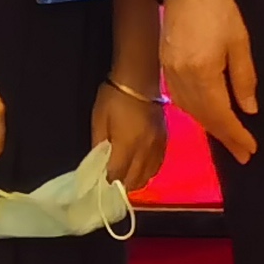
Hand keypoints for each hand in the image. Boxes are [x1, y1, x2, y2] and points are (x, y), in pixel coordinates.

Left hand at [93, 74, 167, 191]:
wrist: (139, 79)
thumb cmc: (114, 98)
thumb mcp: (99, 120)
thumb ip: (98, 144)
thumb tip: (99, 161)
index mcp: (127, 145)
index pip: (117, 174)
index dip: (108, 180)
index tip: (102, 181)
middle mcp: (145, 150)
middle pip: (135, 180)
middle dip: (123, 184)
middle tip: (114, 181)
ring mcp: (158, 146)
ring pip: (149, 175)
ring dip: (137, 180)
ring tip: (127, 177)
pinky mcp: (165, 140)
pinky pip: (159, 165)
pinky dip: (149, 171)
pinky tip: (142, 169)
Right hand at [159, 0, 258, 164]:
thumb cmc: (219, 9)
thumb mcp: (240, 43)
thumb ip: (244, 79)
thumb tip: (249, 110)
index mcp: (202, 73)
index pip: (221, 115)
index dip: (236, 134)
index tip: (250, 149)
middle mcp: (182, 79)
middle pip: (204, 117)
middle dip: (225, 136)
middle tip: (243, 153)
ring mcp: (169, 73)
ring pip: (190, 110)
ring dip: (210, 126)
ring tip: (229, 138)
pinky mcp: (165, 65)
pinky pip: (181, 99)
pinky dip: (196, 112)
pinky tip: (207, 115)